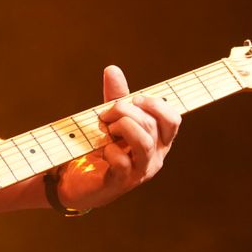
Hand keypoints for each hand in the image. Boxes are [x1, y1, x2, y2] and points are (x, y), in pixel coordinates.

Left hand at [57, 65, 181, 209]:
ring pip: (143, 142)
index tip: (132, 99)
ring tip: (106, 128)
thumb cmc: (101, 147)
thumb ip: (115, 96)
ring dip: (120, 126)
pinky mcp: (120, 182)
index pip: (173, 119)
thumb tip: (112, 69)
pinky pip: (122, 162)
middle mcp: (155, 157)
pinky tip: (102, 148)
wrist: (78, 179)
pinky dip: (109, 149)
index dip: (154, 104)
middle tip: (105, 114)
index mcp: (158, 141)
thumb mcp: (111, 119)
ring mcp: (139, 172)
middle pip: (151, 124)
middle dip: (125, 110)